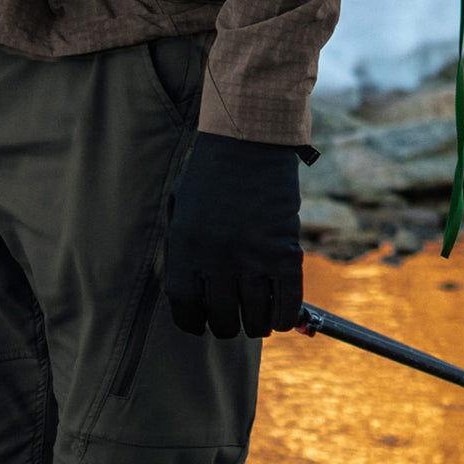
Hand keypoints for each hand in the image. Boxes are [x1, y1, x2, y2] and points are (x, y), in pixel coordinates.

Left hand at [163, 133, 303, 338]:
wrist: (249, 137)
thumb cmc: (210, 171)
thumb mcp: (179, 209)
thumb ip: (178, 251)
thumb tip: (182, 294)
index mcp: (185, 249)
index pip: (185, 308)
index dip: (192, 323)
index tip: (199, 323)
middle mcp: (216, 259)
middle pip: (221, 319)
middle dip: (225, 326)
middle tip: (231, 320)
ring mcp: (252, 257)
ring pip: (254, 318)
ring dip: (255, 326)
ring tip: (256, 320)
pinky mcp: (285, 251)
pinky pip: (286, 302)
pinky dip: (284, 316)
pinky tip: (280, 316)